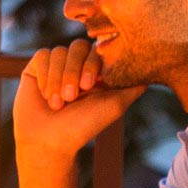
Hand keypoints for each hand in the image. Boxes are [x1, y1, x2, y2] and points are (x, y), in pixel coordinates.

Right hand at [13, 40, 144, 169]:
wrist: (49, 141)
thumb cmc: (83, 126)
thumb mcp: (115, 105)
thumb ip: (133, 87)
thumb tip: (152, 72)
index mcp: (95, 72)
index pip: (97, 50)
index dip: (92, 64)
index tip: (89, 87)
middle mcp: (76, 66)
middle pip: (77, 46)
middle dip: (73, 72)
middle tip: (72, 97)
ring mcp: (55, 66)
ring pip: (58, 52)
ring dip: (58, 79)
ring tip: (57, 104)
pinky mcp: (36, 68)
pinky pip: (42, 57)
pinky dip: (45, 76)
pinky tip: (45, 96)